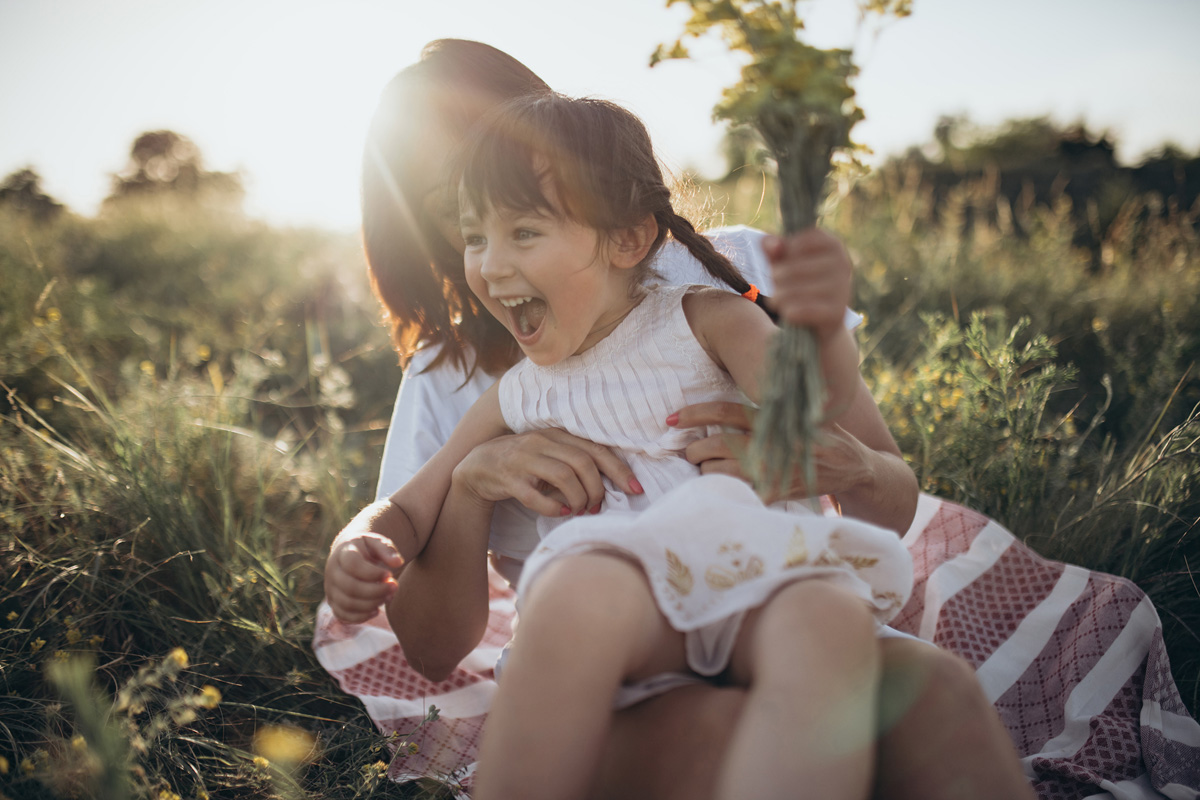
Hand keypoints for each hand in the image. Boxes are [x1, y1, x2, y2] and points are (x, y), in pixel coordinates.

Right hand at [325, 533, 402, 623]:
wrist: (349, 555)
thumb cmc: (367, 549)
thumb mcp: (377, 542)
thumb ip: (387, 550)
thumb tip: (398, 563)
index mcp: (343, 552)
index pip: (353, 565)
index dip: (372, 573)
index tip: (389, 574)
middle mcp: (332, 571)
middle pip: (350, 587)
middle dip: (376, 591)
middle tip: (394, 587)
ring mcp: (331, 588)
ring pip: (347, 603)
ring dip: (371, 604)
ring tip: (388, 596)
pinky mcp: (333, 602)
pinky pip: (343, 615)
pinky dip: (361, 617)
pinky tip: (376, 610)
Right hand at [452, 428, 642, 517]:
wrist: (478, 466)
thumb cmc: (524, 463)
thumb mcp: (550, 455)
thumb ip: (576, 462)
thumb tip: (611, 484)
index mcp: (556, 436)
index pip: (595, 450)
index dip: (619, 470)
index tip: (636, 489)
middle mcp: (541, 443)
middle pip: (582, 463)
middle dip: (597, 489)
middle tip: (597, 506)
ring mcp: (524, 460)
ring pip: (562, 477)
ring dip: (578, 498)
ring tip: (580, 510)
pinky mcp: (509, 479)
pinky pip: (535, 495)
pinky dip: (554, 507)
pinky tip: (561, 512)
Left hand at [670, 402, 870, 499]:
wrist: (853, 466)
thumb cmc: (818, 433)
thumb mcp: (796, 411)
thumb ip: (767, 407)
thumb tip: (725, 407)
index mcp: (772, 419)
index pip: (725, 412)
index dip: (694, 414)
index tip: (671, 419)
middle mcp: (769, 443)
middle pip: (714, 445)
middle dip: (694, 449)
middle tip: (693, 451)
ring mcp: (771, 471)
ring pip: (717, 473)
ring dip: (706, 472)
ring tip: (710, 470)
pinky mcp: (774, 494)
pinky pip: (734, 495)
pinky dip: (723, 493)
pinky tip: (723, 491)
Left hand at [761, 229, 852, 336]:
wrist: (821, 323)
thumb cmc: (801, 284)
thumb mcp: (786, 263)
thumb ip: (775, 250)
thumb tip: (766, 242)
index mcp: (833, 245)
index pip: (794, 244)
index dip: (782, 256)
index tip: (787, 264)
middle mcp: (842, 264)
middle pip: (789, 269)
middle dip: (775, 280)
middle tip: (779, 287)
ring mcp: (842, 289)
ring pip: (789, 292)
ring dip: (777, 299)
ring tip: (781, 301)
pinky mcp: (836, 313)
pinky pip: (796, 310)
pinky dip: (787, 314)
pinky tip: (791, 314)